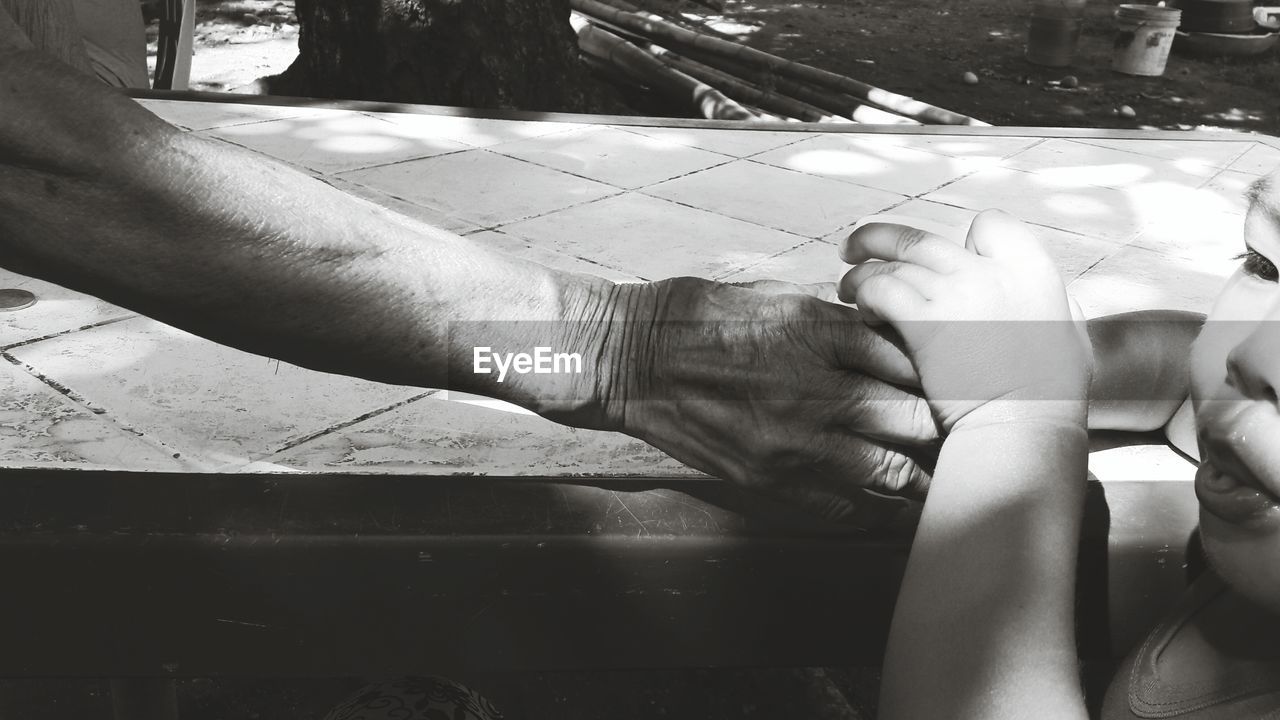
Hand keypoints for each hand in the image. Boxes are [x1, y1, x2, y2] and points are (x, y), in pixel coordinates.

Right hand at [581, 275, 939, 524]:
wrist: (631, 357)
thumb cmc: (703, 317)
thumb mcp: (780, 298)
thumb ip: (841, 325)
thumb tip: (896, 343)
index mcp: (819, 333)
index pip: (912, 358)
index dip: (944, 371)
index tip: (956, 378)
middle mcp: (813, 389)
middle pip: (914, 418)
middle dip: (943, 424)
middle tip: (960, 427)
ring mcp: (791, 440)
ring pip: (891, 471)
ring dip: (920, 473)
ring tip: (936, 472)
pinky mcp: (767, 478)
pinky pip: (843, 506)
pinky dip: (872, 504)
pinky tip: (882, 497)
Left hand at [838, 210, 1091, 432]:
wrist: (1023, 429)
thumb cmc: (1051, 399)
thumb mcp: (1071, 339)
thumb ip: (1057, 310)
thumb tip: (1058, 303)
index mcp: (1032, 270)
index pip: (990, 223)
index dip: (964, 239)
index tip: (948, 264)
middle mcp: (990, 271)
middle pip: (919, 236)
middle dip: (880, 238)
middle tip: (855, 248)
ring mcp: (955, 292)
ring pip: (891, 260)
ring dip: (861, 272)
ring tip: (847, 287)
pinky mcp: (924, 321)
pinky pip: (880, 289)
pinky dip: (864, 295)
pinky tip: (863, 314)